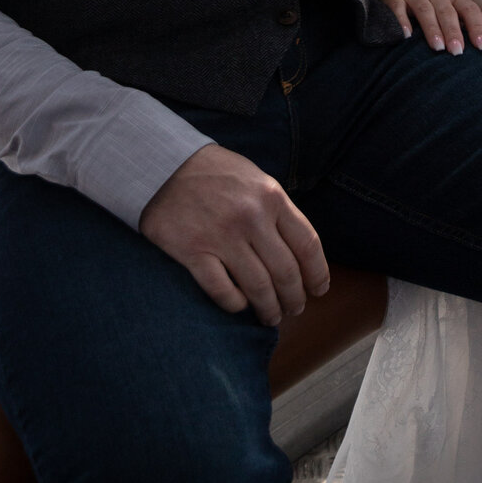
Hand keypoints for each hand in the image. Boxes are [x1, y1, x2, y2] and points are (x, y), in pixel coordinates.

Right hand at [139, 143, 329, 324]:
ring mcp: (221, 236)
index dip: (317, 274)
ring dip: (269, 309)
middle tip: (294, 309)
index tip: (319, 290)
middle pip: (286, 272)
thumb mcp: (255, 179)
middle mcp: (251, 218)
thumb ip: (276, 210)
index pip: (307, 245)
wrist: (162, 165)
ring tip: (271, 317)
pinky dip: (236, 304)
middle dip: (294, 298)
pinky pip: (222, 291)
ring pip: (258, 287)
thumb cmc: (214, 174)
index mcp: (272, 197)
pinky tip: (239, 305)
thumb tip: (298, 250)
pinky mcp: (192, 251)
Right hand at [379, 0, 481, 53]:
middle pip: (447, 12)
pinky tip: (405, 36)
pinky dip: (401, 21)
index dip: (477, 27)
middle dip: (454, 31)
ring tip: (437, 47)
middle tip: (458, 52)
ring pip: (425, 10)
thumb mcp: (462, 5)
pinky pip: (397, 9)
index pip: (470, 10)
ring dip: (432, 28)